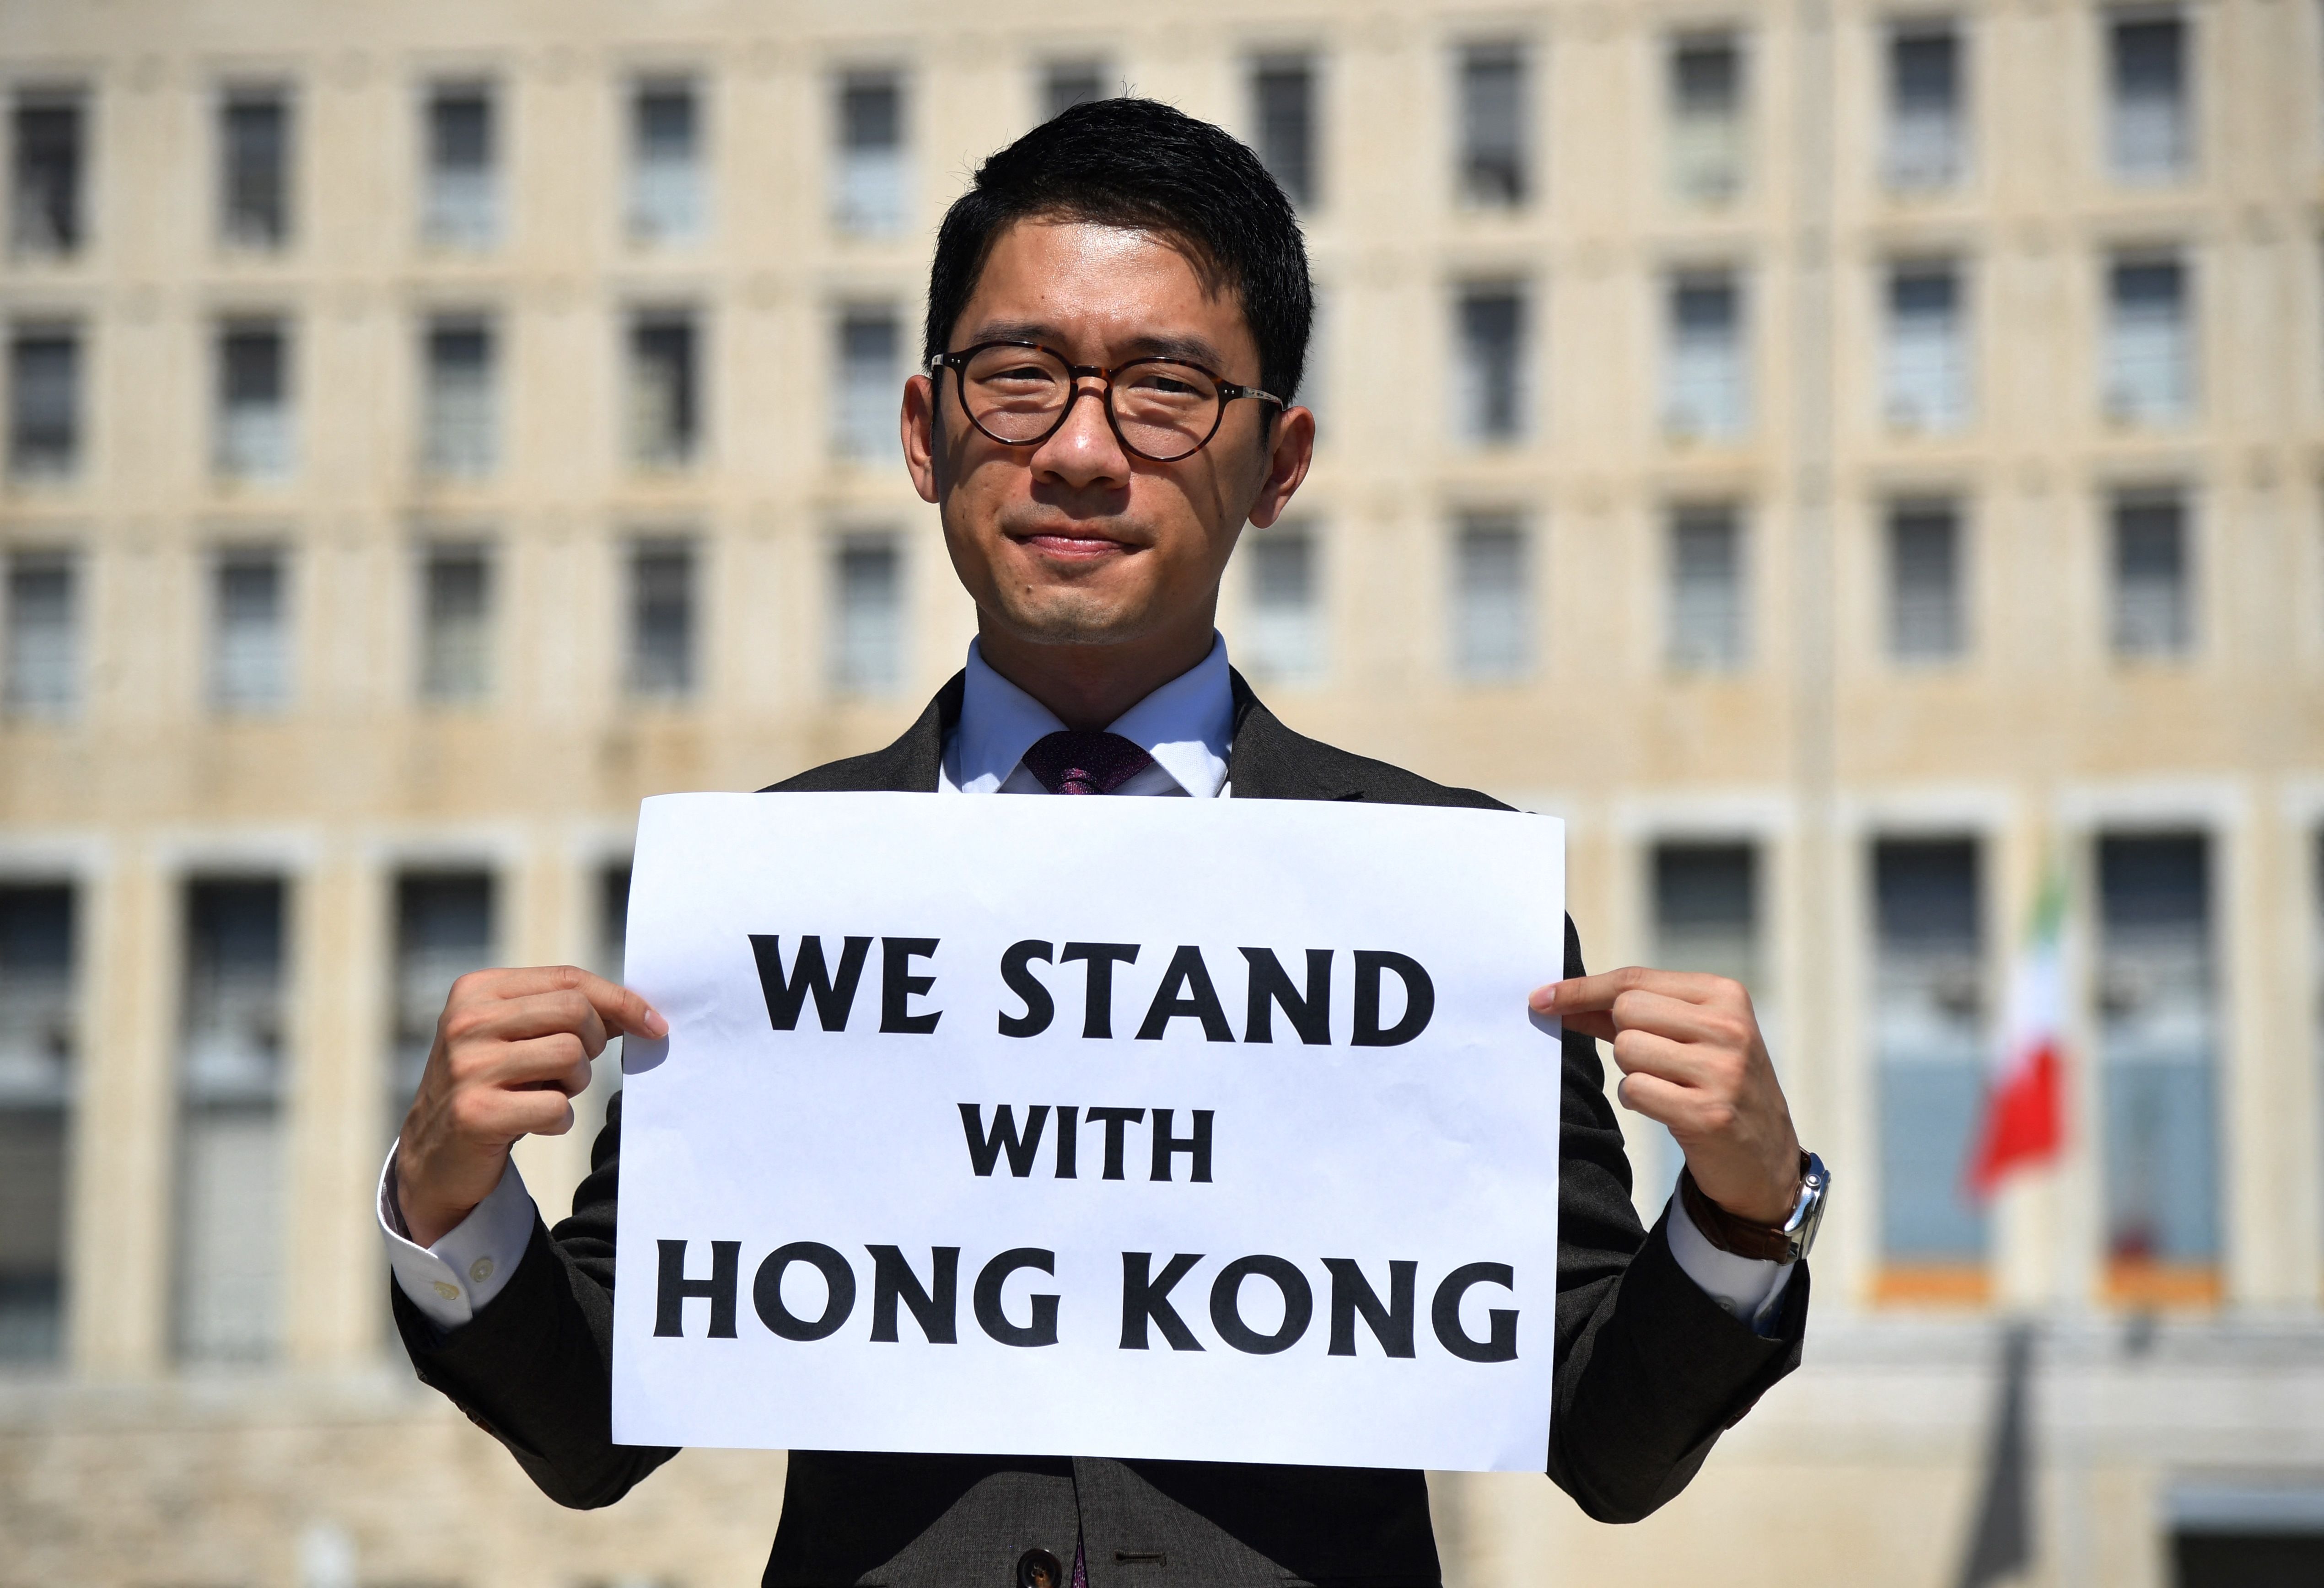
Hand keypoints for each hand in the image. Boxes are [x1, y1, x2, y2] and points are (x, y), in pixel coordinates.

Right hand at [394, 966, 665, 1246]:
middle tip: (573, 1070)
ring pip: (571, 1056)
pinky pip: (557, 1107)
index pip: (569, 979)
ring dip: (575, 1084)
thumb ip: (569, 1014)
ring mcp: (467, 1066)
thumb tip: (640, 1009)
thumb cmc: (494, 1085)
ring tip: (546, 1093)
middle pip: (576, 1012)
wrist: (435, 1154)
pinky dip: (559, 1119)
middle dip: (594, 1043)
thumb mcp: (520, 1036)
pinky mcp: (475, 1113)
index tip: (655, 1024)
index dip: (621, 1000)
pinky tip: (533, 1122)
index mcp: (477, 990)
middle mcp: (467, 1021)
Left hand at [1532, 967, 1800, 1225]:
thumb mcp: (1686, 1036)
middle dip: (1622, 1037)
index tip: (1541, 998)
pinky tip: (1669, 1109)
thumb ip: (1627, 1014)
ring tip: (1669, 1086)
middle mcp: (1729, 1027)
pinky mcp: (1708, 1114)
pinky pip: (1635, 1090)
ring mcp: (1723, 1071)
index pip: (1633, 980)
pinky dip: (1638, 1100)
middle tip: (1655, 1062)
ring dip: (1632, 1072)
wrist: (1765, 1158)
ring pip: (1627, 1049)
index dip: (1581, 989)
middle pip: (1626, 1010)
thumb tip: (1556, 999)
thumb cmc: (1712, 1085)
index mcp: (1725, 995)